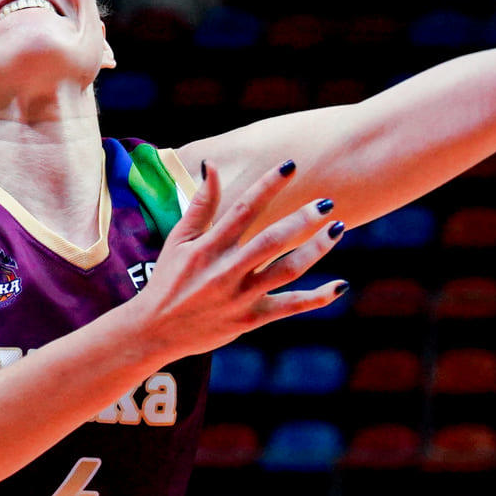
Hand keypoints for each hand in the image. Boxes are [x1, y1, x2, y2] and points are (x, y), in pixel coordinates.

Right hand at [132, 161, 345, 363]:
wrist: (154, 330)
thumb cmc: (167, 280)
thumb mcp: (178, 239)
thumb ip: (201, 204)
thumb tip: (213, 166)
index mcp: (209, 247)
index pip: (244, 209)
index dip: (268, 185)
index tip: (291, 165)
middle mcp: (227, 270)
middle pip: (272, 240)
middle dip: (302, 219)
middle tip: (326, 202)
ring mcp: (241, 296)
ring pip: (287, 270)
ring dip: (316, 250)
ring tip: (337, 229)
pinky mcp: (251, 319)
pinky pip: (290, 307)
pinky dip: (317, 298)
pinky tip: (340, 285)